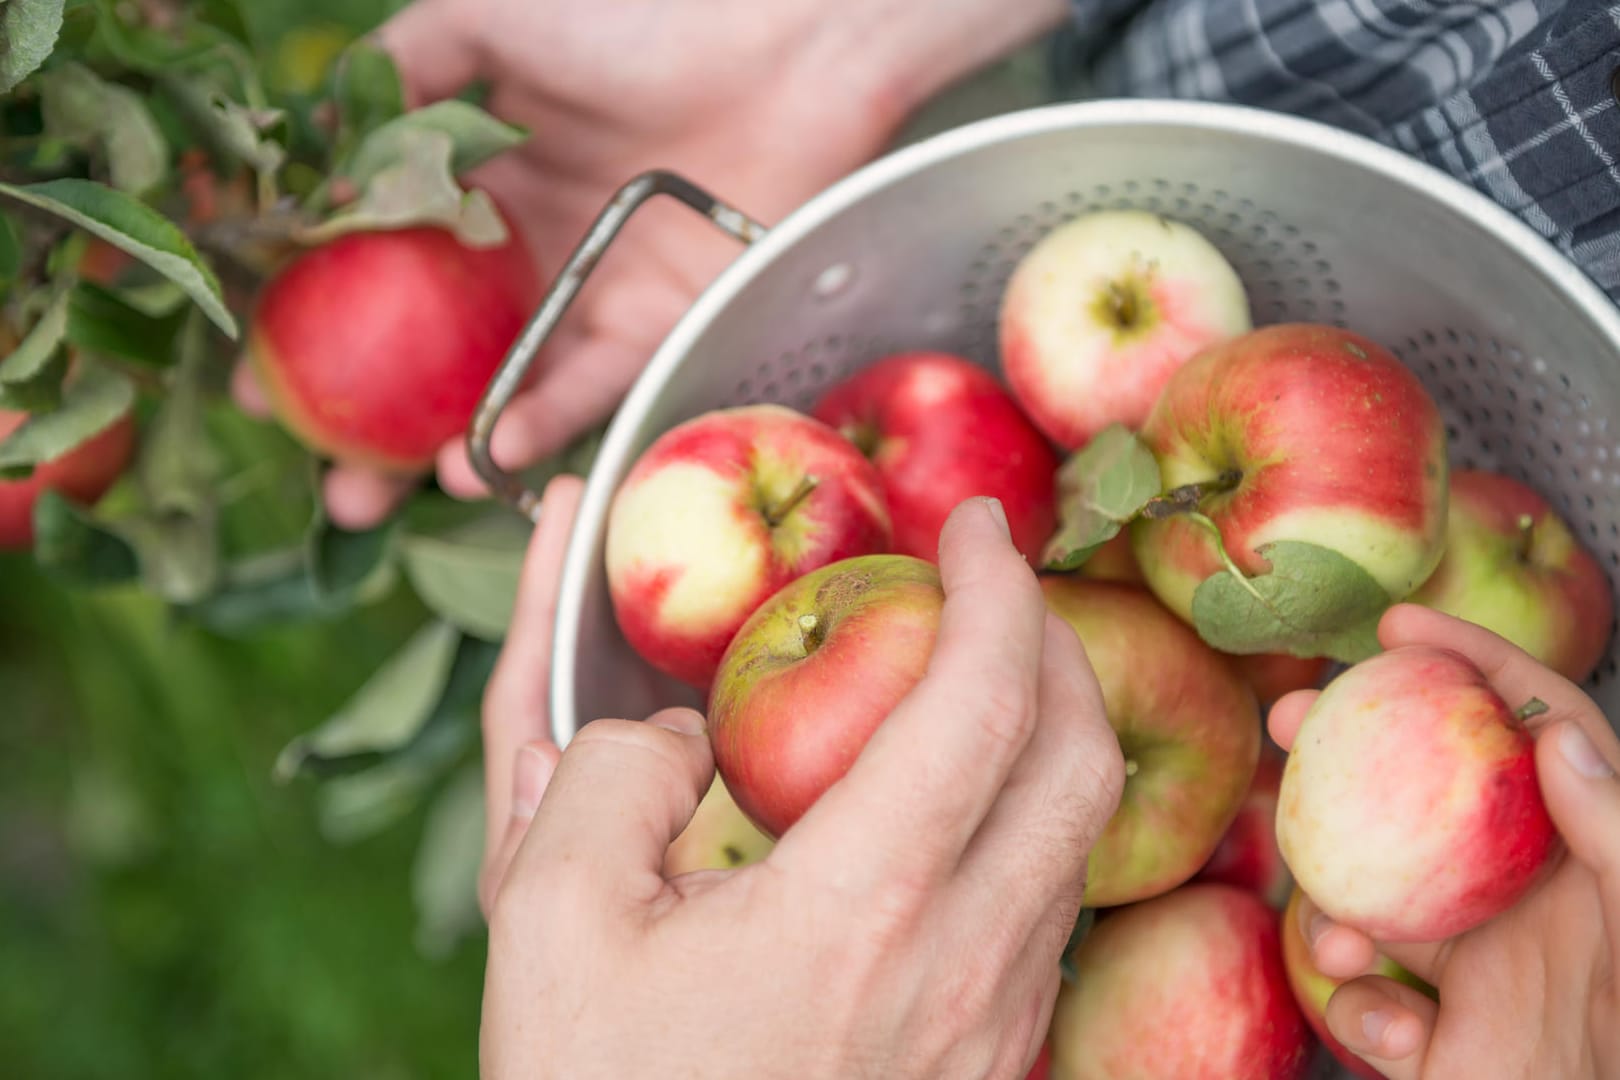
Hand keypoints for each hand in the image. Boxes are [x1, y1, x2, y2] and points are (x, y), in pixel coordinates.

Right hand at [235, 0, 1068, 529]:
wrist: (785, 41)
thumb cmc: (643, 14)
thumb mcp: (493, 20)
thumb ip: (406, 70)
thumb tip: (320, 137)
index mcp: (484, 184)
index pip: (385, 273)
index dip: (323, 329)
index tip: (265, 384)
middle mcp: (532, 251)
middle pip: (440, 356)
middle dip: (382, 427)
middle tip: (333, 482)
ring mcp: (594, 294)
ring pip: (508, 387)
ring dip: (450, 445)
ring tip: (392, 492)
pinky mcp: (661, 323)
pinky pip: (592, 382)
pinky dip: (540, 416)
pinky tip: (488, 449)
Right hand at [478, 497, 1125, 1078]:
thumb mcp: (548, 922)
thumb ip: (601, 773)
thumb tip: (674, 729)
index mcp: (860, 909)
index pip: (981, 699)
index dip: (994, 586)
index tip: (975, 525)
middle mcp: (963, 968)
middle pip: (1081, 759)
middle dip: (1054, 643)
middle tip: (994, 588)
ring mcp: (994, 1033)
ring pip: (1079, 843)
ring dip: (1050, 736)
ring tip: (979, 686)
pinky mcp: (991, 1076)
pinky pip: (1048, 920)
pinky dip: (1029, 827)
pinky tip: (952, 821)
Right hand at [1271, 604, 1619, 1079]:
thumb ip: (1616, 834)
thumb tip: (1552, 732)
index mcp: (1584, 859)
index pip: (1531, 732)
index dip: (1473, 665)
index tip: (1398, 628)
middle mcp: (1521, 901)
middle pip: (1419, 796)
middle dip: (1348, 750)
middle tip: (1289, 715)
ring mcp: (1475, 969)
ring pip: (1367, 898)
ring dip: (1332, 913)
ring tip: (1345, 946)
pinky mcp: (1437, 1041)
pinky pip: (1368, 1004)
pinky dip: (1363, 1014)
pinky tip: (1401, 1035)